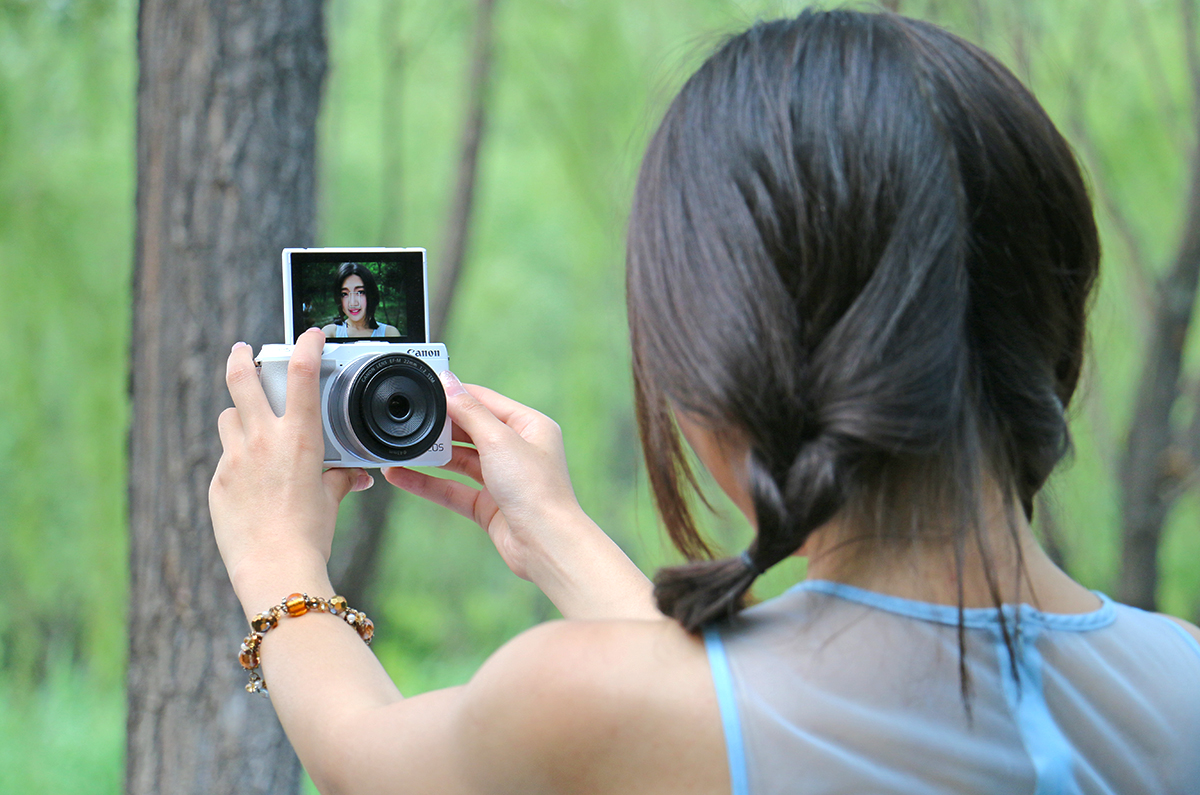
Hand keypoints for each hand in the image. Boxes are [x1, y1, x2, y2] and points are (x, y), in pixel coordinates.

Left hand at [209, 328, 372, 612]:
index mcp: (299, 437)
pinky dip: (239, 462)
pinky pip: (226, 460)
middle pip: (241, 379)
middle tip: (242, 351)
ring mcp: (234, 460)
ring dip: (239, 415)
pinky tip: (252, 484)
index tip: (310, 336)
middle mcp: (262, 439)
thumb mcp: (330, 499)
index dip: (306, 346)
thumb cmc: (310, 533)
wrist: (274, 567)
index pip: (302, 373)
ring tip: (249, 425)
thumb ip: (339, 478)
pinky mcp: (217, 483)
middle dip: (241, 358)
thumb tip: (354, 475)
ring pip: (228, 418)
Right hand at [384, 374, 582, 580]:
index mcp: (530, 426)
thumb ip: (470, 411)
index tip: (425, 386)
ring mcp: (502, 478)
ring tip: (398, 446)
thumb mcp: (499, 440)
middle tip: (407, 418)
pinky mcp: (488, 505)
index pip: (485, 401)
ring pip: (459, 460)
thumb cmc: (535, 489)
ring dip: (430, 455)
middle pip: (470, 429)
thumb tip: (448, 382)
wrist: (545, 545)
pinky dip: (427, 482)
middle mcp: (518, 450)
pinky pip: (452, 488)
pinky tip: (400, 475)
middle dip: (439, 426)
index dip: (455, 394)